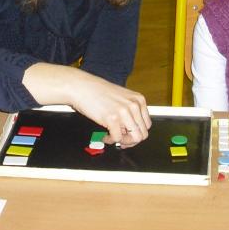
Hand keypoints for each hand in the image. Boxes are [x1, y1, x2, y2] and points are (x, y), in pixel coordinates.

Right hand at [23, 64, 151, 146]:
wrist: (81, 87)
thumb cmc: (97, 92)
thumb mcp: (122, 98)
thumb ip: (130, 111)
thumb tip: (133, 130)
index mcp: (138, 100)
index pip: (147, 125)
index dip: (137, 133)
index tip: (128, 136)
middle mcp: (134, 105)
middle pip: (142, 134)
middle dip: (131, 141)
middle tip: (121, 141)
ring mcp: (124, 112)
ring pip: (134, 138)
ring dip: (123, 142)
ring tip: (113, 138)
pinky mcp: (112, 119)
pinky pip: (117, 139)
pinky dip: (111, 140)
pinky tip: (105, 135)